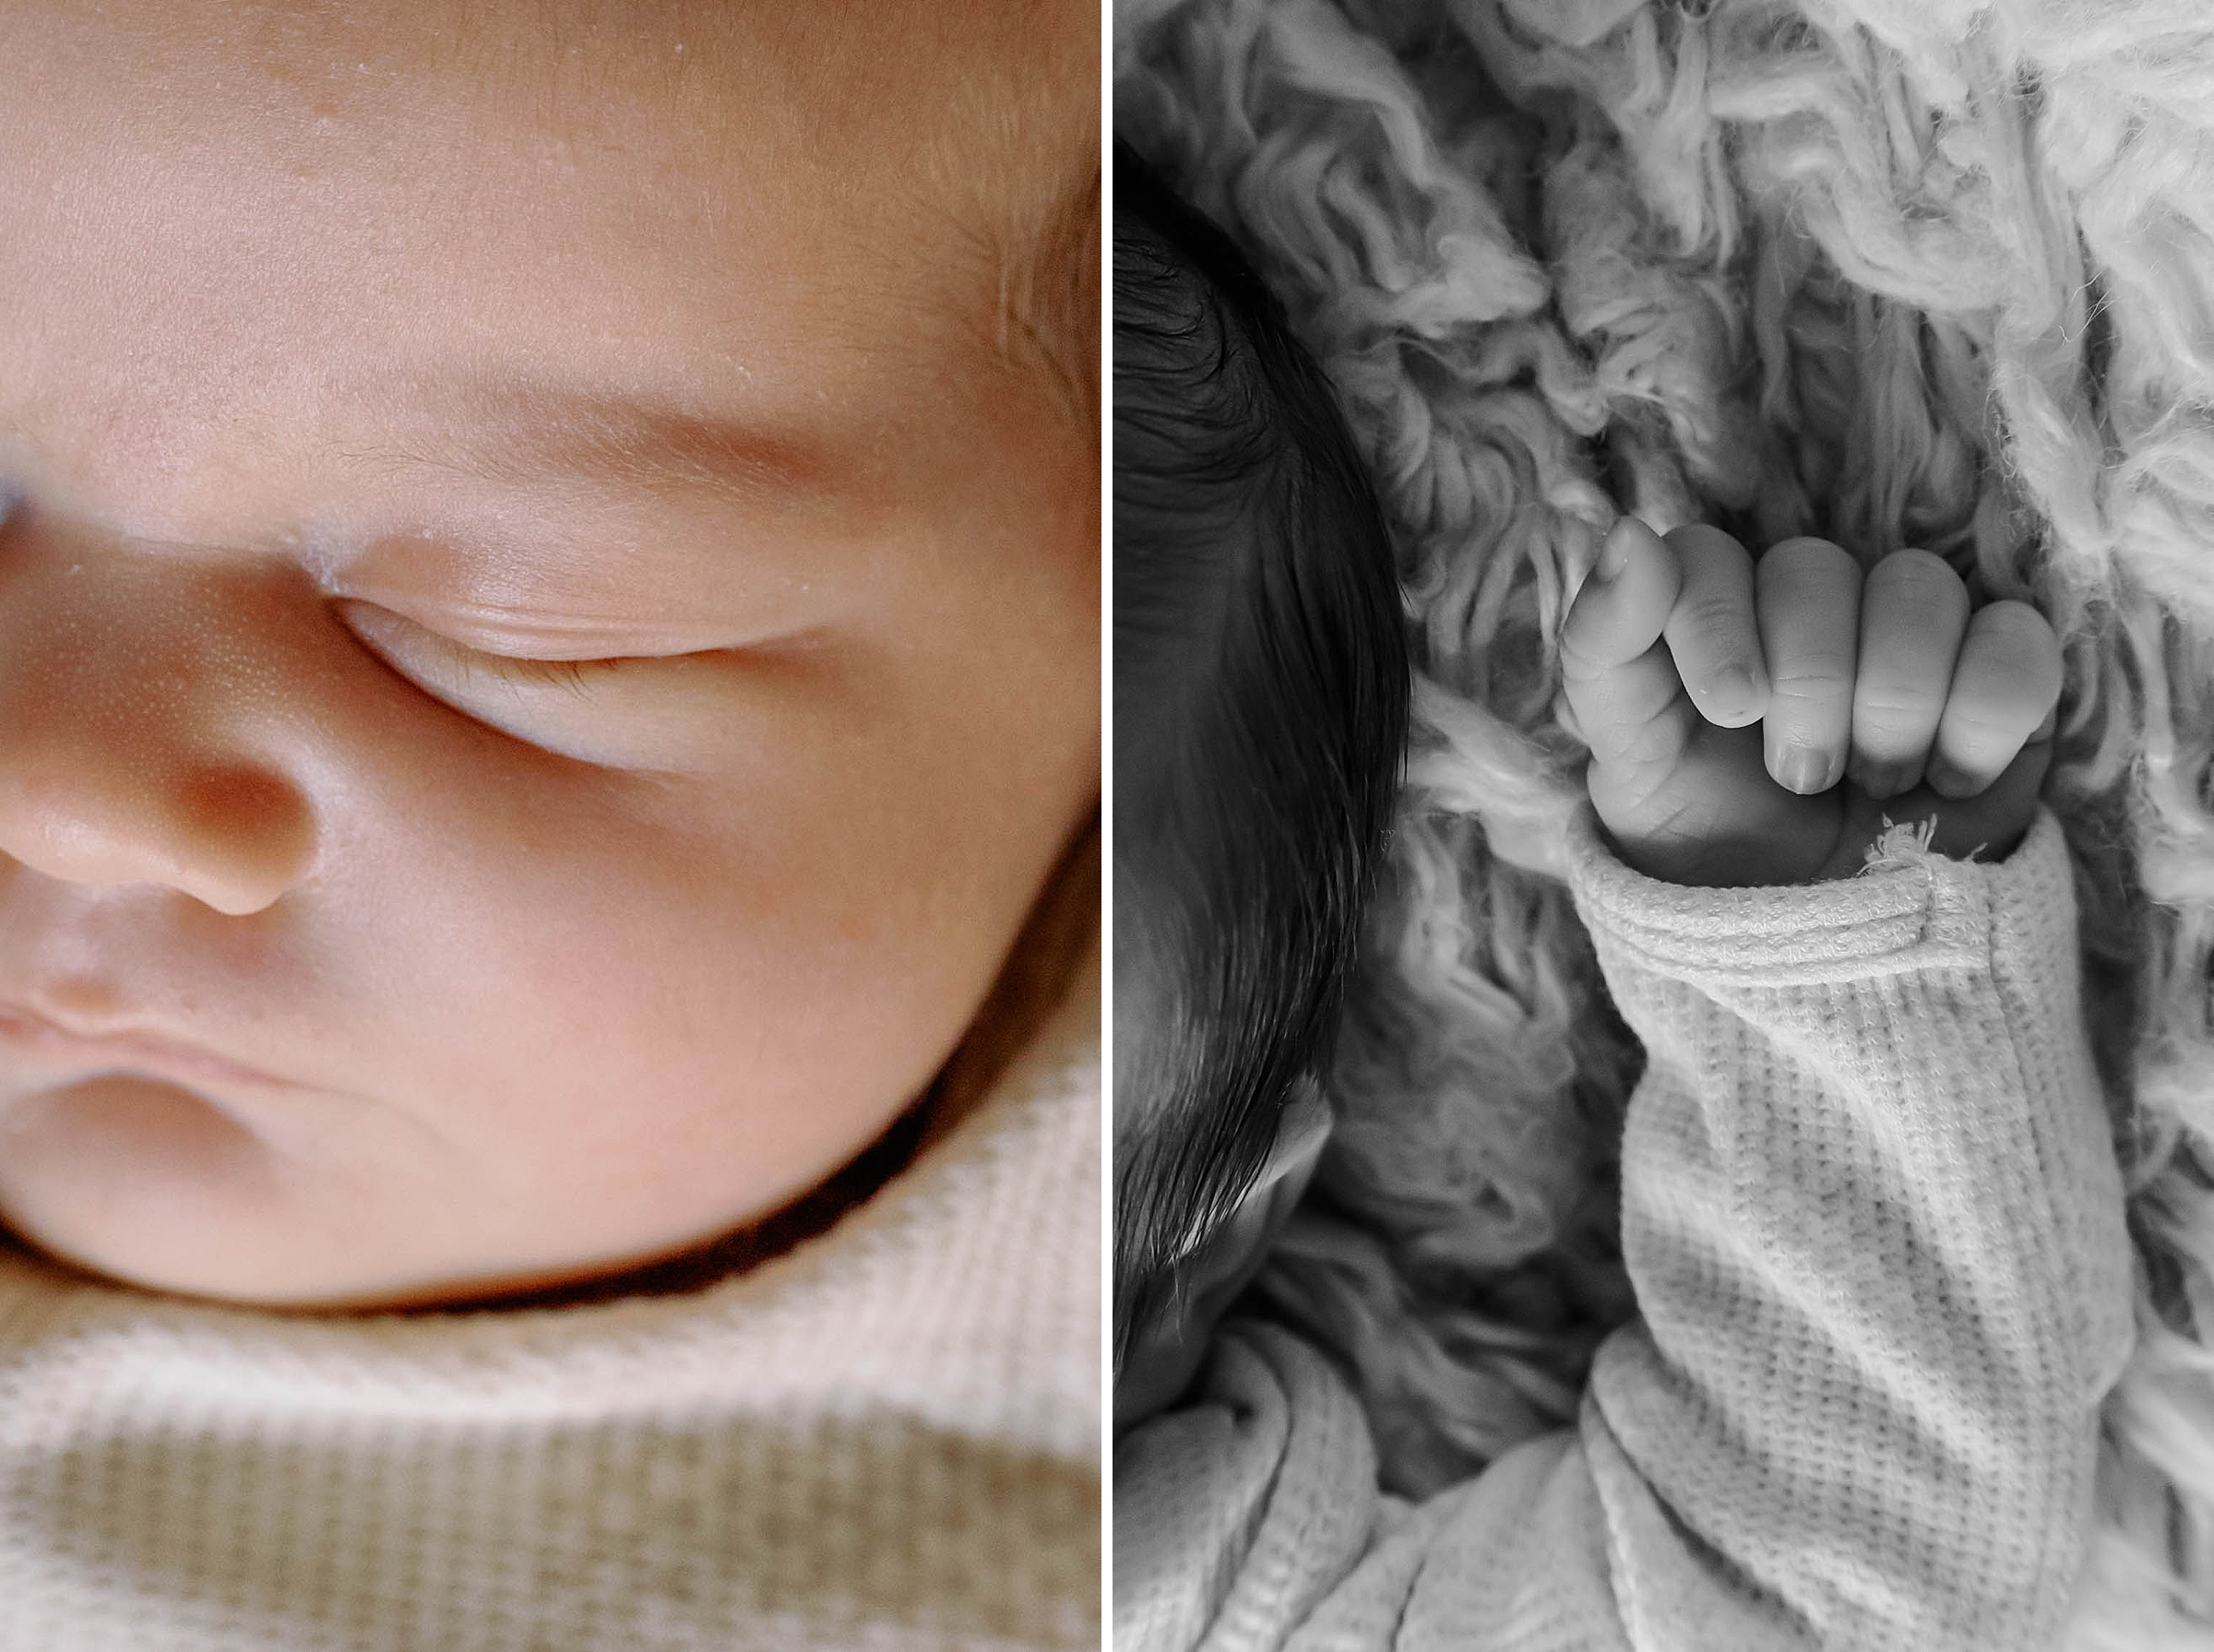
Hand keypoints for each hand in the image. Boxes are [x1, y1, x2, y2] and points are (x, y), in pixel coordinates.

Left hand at [1557, 518, 2062, 885]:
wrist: (1821, 953)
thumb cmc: (1713, 847)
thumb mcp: (1629, 767)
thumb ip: (1604, 650)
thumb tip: (1629, 534)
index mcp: (1711, 613)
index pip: (1706, 554)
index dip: (1716, 621)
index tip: (1731, 708)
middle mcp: (1810, 605)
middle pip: (1815, 569)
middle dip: (1807, 689)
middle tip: (1799, 776)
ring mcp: (1912, 632)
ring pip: (1920, 589)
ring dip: (1891, 708)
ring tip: (1871, 784)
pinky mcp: (2004, 675)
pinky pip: (2016, 643)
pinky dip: (1979, 722)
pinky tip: (1949, 781)